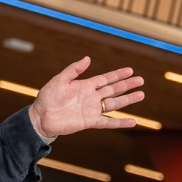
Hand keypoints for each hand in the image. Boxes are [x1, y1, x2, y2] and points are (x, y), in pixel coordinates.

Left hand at [29, 57, 144, 137]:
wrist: (40, 117)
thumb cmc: (48, 97)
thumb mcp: (60, 80)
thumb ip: (73, 70)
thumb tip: (88, 58)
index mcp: (85, 86)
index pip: (106, 79)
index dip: (118, 74)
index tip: (130, 70)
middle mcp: (91, 97)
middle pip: (113, 90)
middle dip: (127, 85)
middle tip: (141, 80)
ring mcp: (92, 110)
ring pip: (114, 104)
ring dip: (128, 100)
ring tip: (141, 95)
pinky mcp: (90, 122)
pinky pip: (108, 122)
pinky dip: (120, 122)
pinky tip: (132, 121)